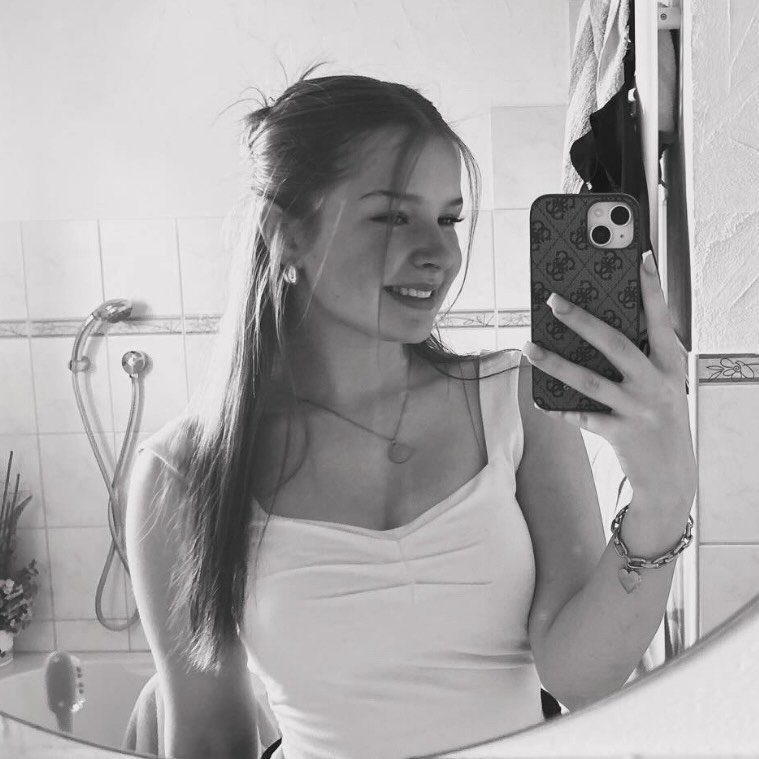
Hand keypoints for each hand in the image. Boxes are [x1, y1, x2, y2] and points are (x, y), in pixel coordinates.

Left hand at [522, 250, 696, 508]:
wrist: (672, 476)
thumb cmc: (661, 418)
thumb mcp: (662, 384)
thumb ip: (641, 357)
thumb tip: (594, 327)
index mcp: (670, 365)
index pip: (659, 319)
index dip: (651, 289)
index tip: (641, 258)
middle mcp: (657, 384)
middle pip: (614, 345)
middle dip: (582, 320)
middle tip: (553, 300)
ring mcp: (638, 410)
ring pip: (589, 381)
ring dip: (555, 363)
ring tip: (529, 347)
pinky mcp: (620, 434)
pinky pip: (582, 416)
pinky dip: (560, 408)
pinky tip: (540, 399)